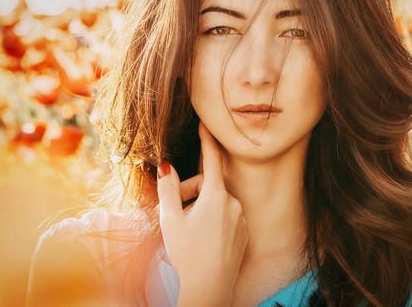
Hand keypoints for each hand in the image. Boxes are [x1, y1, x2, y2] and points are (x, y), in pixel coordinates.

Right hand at [156, 121, 248, 306]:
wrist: (210, 288)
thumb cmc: (188, 253)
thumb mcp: (171, 219)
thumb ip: (168, 188)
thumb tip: (166, 166)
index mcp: (215, 196)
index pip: (211, 159)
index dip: (207, 140)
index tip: (206, 124)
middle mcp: (233, 203)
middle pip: (208, 185)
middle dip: (190, 191)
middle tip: (175, 209)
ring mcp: (241, 218)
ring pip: (217, 202)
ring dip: (201, 207)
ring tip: (188, 229)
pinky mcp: (244, 232)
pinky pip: (227, 216)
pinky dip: (213, 219)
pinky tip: (203, 238)